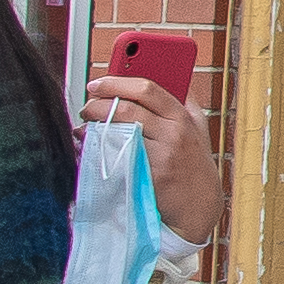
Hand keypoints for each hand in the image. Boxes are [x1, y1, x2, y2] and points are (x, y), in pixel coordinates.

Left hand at [87, 64, 224, 249]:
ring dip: (93, 127)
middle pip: (127, 108)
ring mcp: (161, 156)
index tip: (97, 84)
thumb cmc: (195, 167)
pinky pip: (116, 156)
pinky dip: (98, 150)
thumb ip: (186, 104)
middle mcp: (172, 134)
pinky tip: (90, 147)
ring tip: (84, 127)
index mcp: (181, 117)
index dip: (117, 82)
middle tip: (86, 108)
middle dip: (98, 105)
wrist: (199, 207)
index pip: (147, 89)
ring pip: (118, 132)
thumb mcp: (199, 130)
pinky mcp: (148, 176)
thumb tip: (172, 77)